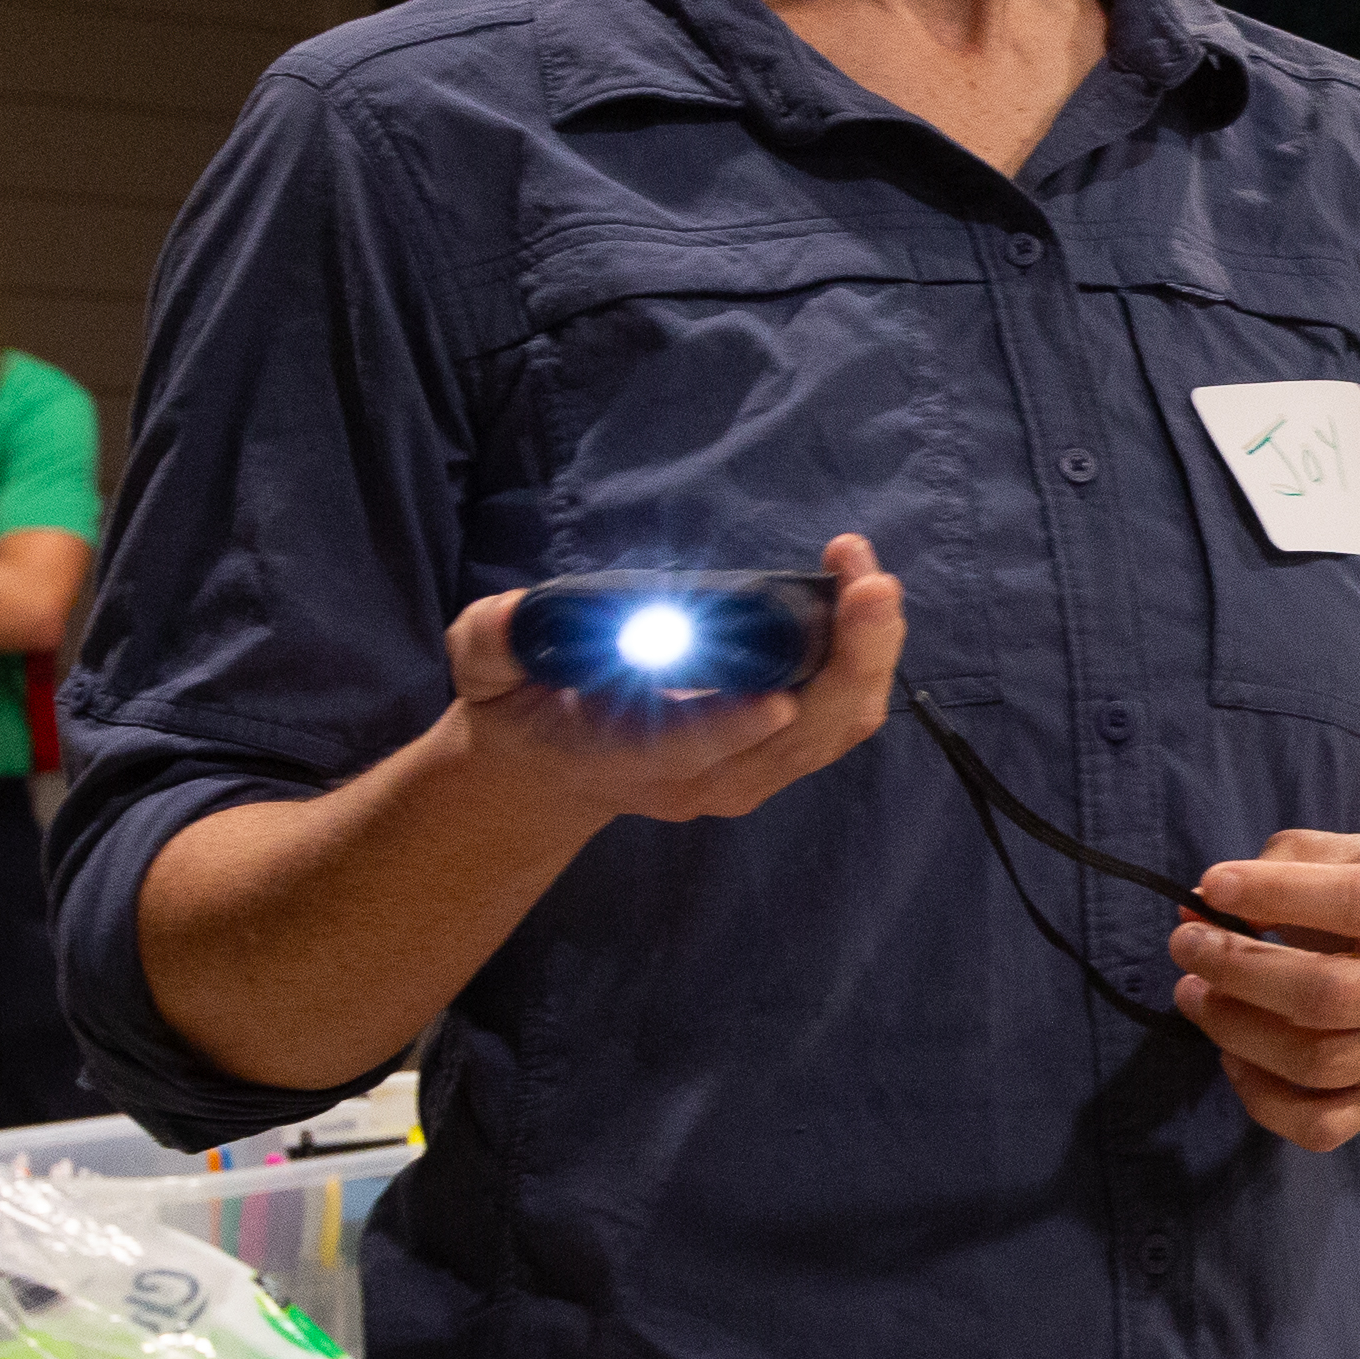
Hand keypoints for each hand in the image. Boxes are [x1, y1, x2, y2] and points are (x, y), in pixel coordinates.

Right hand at [435, 533, 902, 829]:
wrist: (557, 769)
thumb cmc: (524, 707)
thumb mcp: (487, 674)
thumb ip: (492, 644)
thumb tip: (510, 617)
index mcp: (619, 758)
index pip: (680, 751)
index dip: (730, 727)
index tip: (778, 700)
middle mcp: (696, 781)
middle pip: (788, 740)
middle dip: (841, 666)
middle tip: (869, 589)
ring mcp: (745, 776)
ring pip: (831, 731)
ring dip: (867, 656)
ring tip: (872, 577)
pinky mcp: (778, 756)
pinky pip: (842, 719)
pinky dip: (866, 660)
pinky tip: (867, 594)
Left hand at [1172, 833, 1359, 1156]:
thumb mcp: (1344, 855)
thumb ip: (1279, 866)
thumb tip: (1205, 906)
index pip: (1358, 903)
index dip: (1278, 895)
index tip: (1214, 887)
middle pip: (1331, 995)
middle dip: (1241, 971)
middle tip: (1187, 946)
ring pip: (1319, 1063)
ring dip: (1237, 1031)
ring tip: (1196, 996)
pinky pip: (1320, 1126)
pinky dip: (1261, 1098)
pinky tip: (1233, 1056)